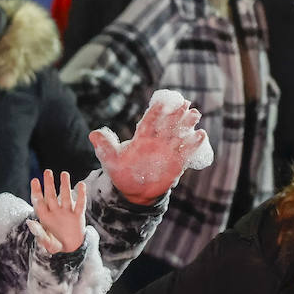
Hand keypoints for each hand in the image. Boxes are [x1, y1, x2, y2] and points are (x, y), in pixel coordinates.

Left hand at [28, 170, 87, 253]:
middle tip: (47, 171)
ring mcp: (67, 213)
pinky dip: (81, 195)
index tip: (34, 180)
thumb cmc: (56, 244)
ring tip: (64, 174)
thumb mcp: (47, 243)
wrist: (71, 248)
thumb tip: (30, 222)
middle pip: (51, 196)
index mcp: (45, 217)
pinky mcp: (77, 216)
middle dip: (49, 184)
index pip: (39, 202)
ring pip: (66, 197)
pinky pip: (80, 204)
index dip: (37, 191)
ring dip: (65, 186)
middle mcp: (55, 212)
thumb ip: (39, 234)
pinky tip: (81, 185)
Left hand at [93, 90, 211, 205]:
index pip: (149, 121)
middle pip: (167, 124)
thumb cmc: (121, 173)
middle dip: (176, 113)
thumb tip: (93, 133)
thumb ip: (104, 146)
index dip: (155, 112)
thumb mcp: (110, 160)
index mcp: (141, 138)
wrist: (134, 191)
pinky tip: (201, 134)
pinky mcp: (176, 162)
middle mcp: (156, 141)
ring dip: (187, 124)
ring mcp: (167, 151)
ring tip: (195, 113)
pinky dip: (193, 143)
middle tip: (184, 101)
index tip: (161, 102)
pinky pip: (186, 151)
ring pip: (179, 134)